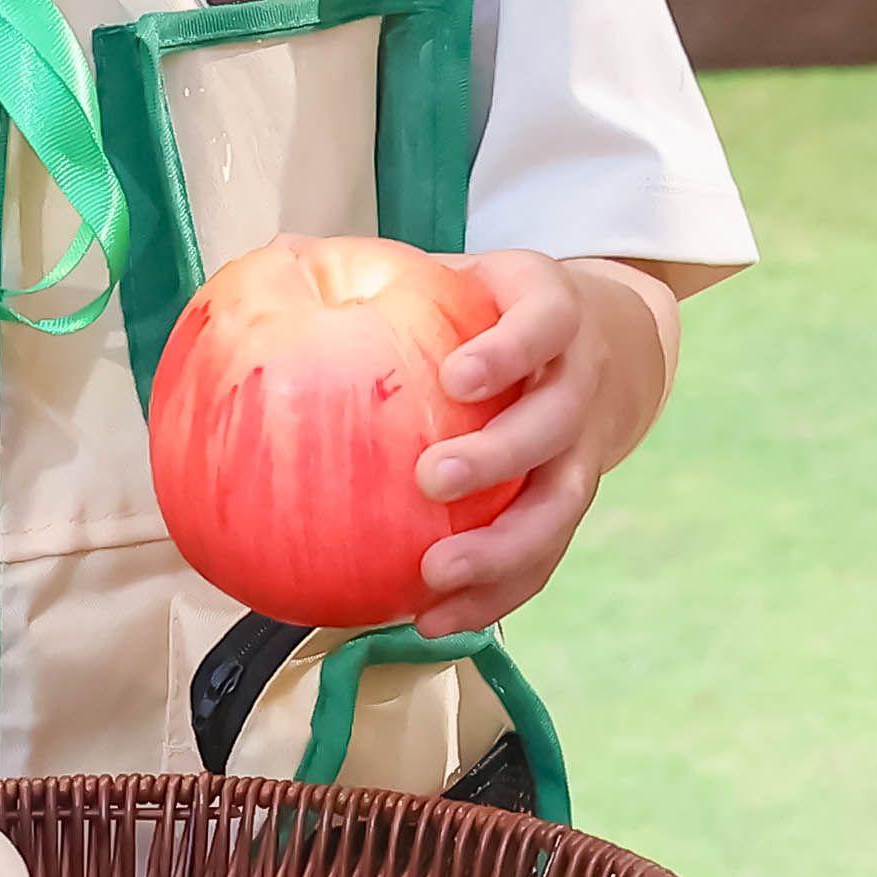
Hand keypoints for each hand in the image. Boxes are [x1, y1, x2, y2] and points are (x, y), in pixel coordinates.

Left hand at [402, 252, 677, 622]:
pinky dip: (495, 594)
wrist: (599, 344)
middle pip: (555, 424)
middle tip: (432, 478)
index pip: (544, 324)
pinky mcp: (568, 504)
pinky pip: (543, 558)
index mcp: (553, 313)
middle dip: (499, 456)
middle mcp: (579, 383)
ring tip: (435, 575)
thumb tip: (277, 256)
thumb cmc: (494, 308)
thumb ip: (382, 270)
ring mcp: (584, 450)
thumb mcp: (457, 272)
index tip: (458, 375)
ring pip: (560, 506)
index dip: (509, 350)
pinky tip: (433, 619)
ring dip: (502, 549)